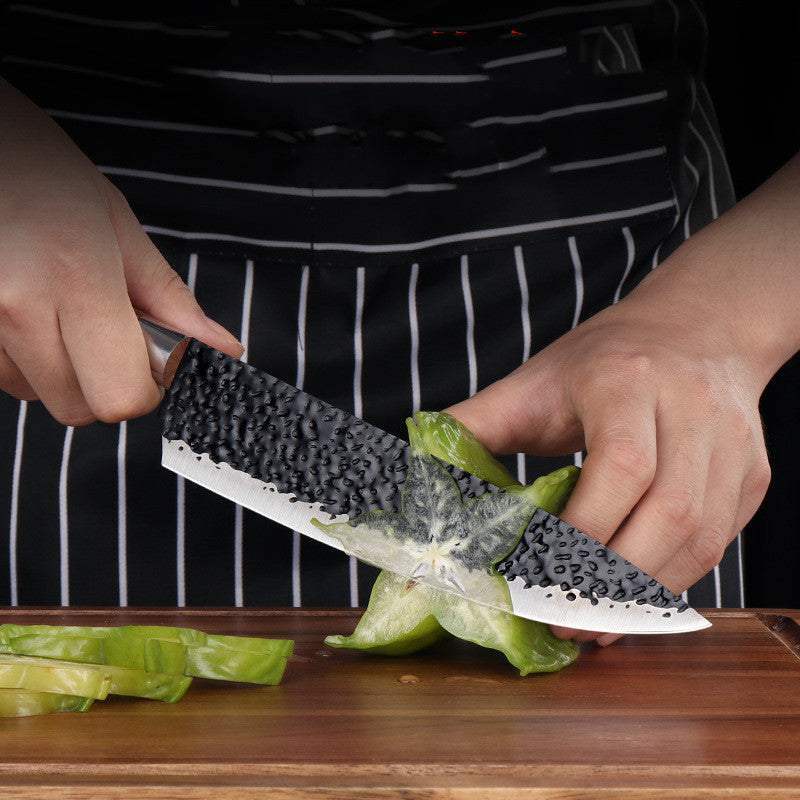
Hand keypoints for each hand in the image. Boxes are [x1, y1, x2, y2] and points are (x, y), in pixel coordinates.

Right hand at [0, 80, 242, 424]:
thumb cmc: (42, 174)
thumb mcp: (119, 227)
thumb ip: (171, 301)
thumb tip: (222, 350)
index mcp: (77, 277)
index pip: (123, 395)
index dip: (147, 386)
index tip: (152, 358)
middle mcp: (18, 307)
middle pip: (81, 409)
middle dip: (107, 383)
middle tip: (109, 332)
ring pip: (40, 396)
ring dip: (63, 371)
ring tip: (60, 308)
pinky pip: (6, 377)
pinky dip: (27, 359)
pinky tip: (29, 310)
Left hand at [446, 247, 772, 645]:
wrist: (693, 330)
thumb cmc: (602, 361)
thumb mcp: (533, 381)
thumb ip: (473, 425)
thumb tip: (416, 478)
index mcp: (628, 381)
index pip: (621, 467)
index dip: (583, 531)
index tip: (539, 574)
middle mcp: (692, 409)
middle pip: (670, 512)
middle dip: (613, 580)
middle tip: (562, 621)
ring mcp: (733, 444)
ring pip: (701, 538)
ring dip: (644, 594)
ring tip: (592, 626)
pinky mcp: (754, 474)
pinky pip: (719, 543)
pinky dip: (672, 582)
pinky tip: (631, 603)